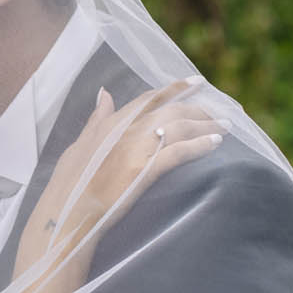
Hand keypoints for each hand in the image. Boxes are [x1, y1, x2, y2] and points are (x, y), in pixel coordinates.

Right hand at [28, 77, 222, 259]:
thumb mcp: (80, 144)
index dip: (175, 88)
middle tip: (221, 113)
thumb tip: (104, 93)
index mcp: (112, 122)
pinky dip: (199, 146)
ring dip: (206, 126)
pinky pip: (179, 152)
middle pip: (172, 111)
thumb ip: (97, 119)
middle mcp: (127, 129)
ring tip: (225, 128)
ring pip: (180, 128)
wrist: (67, 210)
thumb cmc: (70, 182)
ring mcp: (136, 148)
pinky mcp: (144, 169)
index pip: (150, 98)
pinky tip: (214, 144)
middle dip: (200, 109)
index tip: (196, 82)